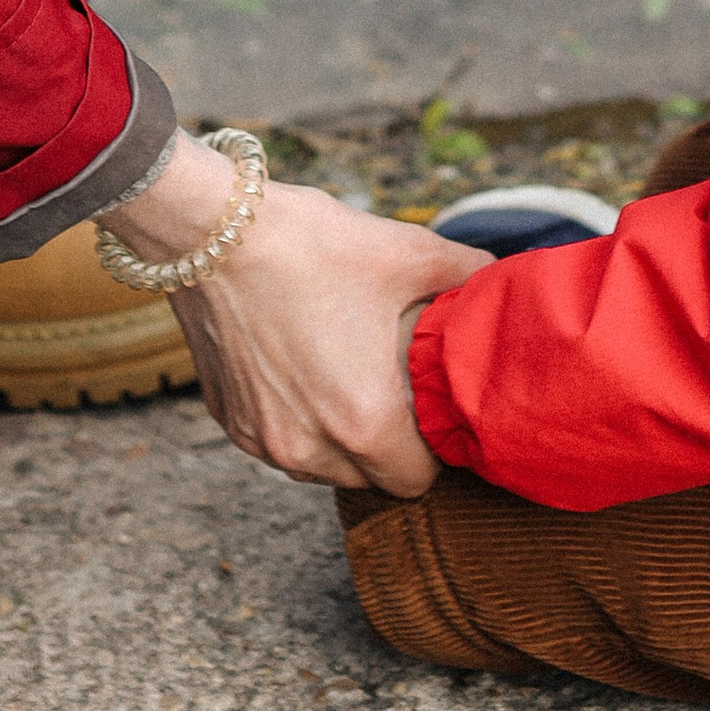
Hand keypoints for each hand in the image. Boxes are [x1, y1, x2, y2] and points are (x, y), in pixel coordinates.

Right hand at [104, 137, 483, 491]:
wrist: (211, 229)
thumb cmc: (311, 244)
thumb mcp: (406, 251)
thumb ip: (466, 273)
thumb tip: (498, 277)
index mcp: (364, 423)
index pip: (416, 482)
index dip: (433, 450)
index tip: (431, 409)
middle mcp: (308, 450)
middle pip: (369, 479)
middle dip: (388, 445)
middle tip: (394, 386)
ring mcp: (262, 439)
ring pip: (321, 467)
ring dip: (340, 437)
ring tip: (348, 373)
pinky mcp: (227, 419)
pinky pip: (278, 441)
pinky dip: (296, 419)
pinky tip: (303, 363)